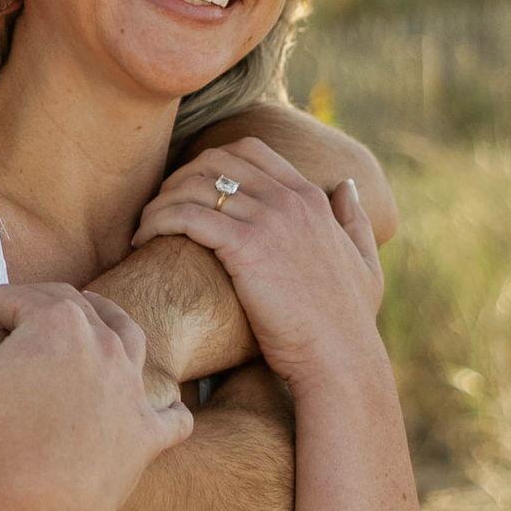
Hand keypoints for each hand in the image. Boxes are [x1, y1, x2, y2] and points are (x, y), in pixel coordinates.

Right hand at [0, 283, 192, 510]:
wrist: (46, 500)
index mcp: (58, 317)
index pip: (9, 299)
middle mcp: (106, 341)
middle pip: (73, 307)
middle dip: (40, 306)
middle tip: (17, 316)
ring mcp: (133, 386)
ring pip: (129, 340)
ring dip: (112, 328)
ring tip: (100, 328)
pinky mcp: (148, 433)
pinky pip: (168, 416)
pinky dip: (167, 411)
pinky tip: (167, 409)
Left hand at [131, 138, 385, 390]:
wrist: (340, 359)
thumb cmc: (348, 323)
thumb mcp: (365, 265)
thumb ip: (355, 221)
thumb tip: (347, 185)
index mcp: (311, 198)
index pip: (249, 151)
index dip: (209, 163)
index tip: (188, 190)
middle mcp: (289, 200)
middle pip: (214, 161)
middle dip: (179, 177)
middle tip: (161, 206)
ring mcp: (269, 220)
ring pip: (195, 185)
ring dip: (161, 200)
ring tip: (146, 226)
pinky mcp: (246, 247)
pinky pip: (186, 215)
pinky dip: (157, 220)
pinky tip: (144, 240)